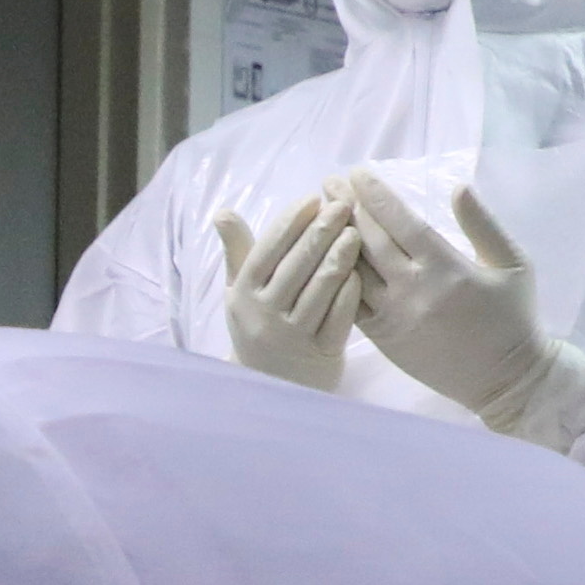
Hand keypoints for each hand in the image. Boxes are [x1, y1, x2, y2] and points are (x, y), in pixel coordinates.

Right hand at [209, 197, 365, 390]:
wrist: (271, 386)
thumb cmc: (258, 325)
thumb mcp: (241, 291)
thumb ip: (238, 251)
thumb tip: (223, 212)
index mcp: (244, 294)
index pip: (267, 250)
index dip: (290, 223)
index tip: (312, 199)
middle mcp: (264, 315)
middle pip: (296, 265)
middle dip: (321, 232)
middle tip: (343, 205)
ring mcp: (292, 336)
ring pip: (319, 289)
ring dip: (339, 257)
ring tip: (355, 231)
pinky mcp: (320, 353)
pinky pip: (339, 317)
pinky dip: (349, 292)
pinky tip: (361, 271)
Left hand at [342, 167, 575, 431]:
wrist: (506, 380)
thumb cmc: (514, 318)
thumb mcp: (513, 265)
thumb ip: (483, 225)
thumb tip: (457, 187)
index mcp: (446, 268)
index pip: (401, 222)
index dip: (375, 195)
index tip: (357, 173)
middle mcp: (414, 291)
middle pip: (370, 241)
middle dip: (347, 208)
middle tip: (329, 182)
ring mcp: (394, 318)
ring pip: (355, 272)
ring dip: (335, 239)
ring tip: (320, 213)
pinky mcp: (384, 340)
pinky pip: (352, 304)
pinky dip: (338, 279)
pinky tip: (326, 257)